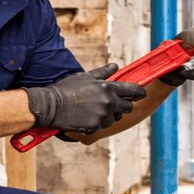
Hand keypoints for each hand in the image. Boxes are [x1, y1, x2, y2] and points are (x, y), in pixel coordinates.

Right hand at [23, 65, 146, 134]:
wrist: (51, 106)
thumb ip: (104, 73)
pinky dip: (98, 122)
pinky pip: (103, 126)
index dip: (139, 93)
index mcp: (107, 87)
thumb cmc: (67, 89)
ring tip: (94, 109)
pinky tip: (87, 117)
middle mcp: (109, 102)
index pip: (132, 90)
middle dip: (122, 105)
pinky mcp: (96, 127)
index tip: (142, 94)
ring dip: (109, 115)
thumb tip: (115, 66)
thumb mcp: (85, 77)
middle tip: (112, 103)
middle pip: (127, 107)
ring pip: (115, 117)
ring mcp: (103, 116)